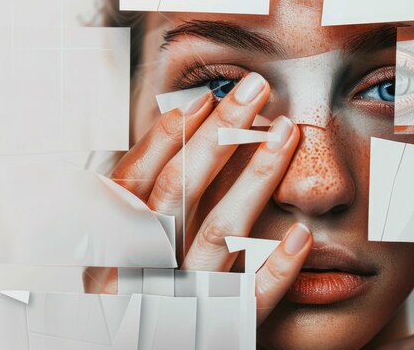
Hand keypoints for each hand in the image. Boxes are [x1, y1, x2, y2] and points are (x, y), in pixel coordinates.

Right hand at [84, 73, 312, 324]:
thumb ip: (128, 212)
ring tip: (286, 132)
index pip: (138, 179)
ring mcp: (180, 303)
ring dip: (254, 179)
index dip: (168, 134)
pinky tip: (300, 235)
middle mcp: (142, 272)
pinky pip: (247, 302)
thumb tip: (159, 145)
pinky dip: (274, 269)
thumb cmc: (132, 307)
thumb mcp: (114, 261)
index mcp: (114, 250)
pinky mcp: (218, 335)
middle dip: (218, 134)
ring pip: (218, 234)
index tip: (205, 96)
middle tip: (255, 88)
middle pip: (180, 190)